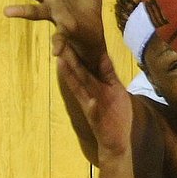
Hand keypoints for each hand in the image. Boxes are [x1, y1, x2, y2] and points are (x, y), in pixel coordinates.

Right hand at [54, 35, 132, 161]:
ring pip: (80, 89)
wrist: (117, 142)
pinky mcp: (97, 120)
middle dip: (69, 58)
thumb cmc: (116, 116)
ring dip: (70, 76)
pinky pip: (94, 112)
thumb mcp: (115, 90)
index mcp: (96, 87)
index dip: (79, 52)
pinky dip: (93, 107)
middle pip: (78, 74)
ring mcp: (92, 106)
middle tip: (59, 41)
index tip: (72, 35)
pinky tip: (91, 101)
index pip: (86, 67)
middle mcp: (91, 94)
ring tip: (62, 62)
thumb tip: (105, 55)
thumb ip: (109, 75)